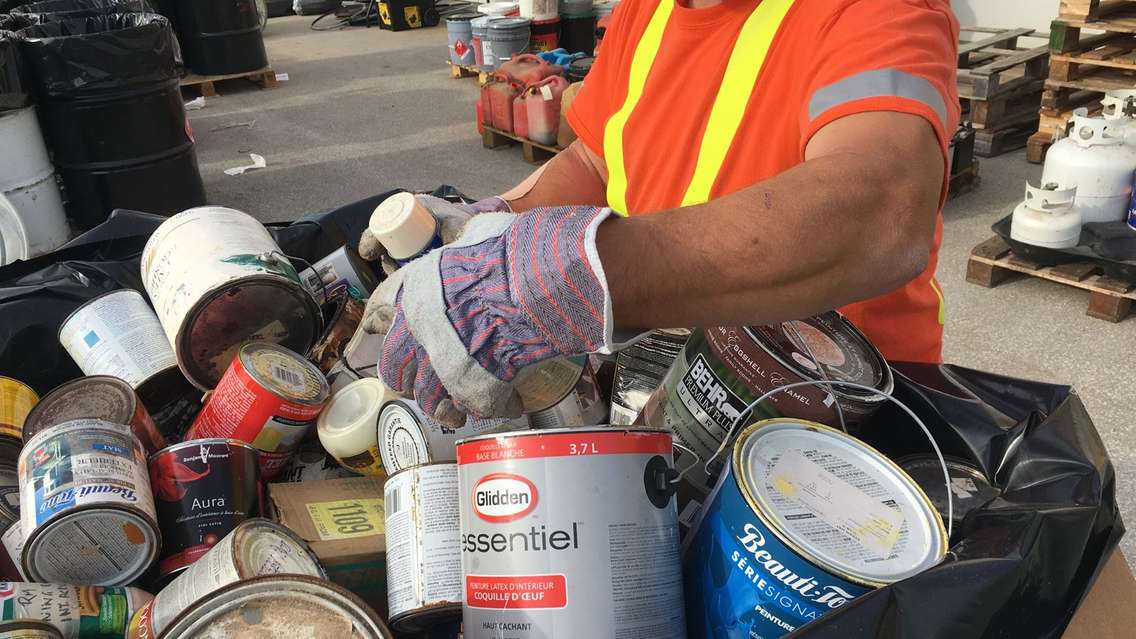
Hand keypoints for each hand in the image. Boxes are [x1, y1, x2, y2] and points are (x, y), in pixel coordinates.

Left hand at [366, 206, 617, 425]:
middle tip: (417, 380)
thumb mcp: (479, 232)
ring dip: (439, 404)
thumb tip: (466, 231)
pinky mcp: (468, 389)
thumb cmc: (511, 253)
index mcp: (416, 288)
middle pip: (393, 365)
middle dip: (404, 376)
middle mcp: (418, 329)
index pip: (380, 308)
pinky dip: (482, 409)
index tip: (374, 326)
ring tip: (454, 410)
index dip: (376, 320)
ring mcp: (440, 363)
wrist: (537, 285)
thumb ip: (465, 237)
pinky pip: (468, 407)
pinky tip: (500, 406)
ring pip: (424, 396)